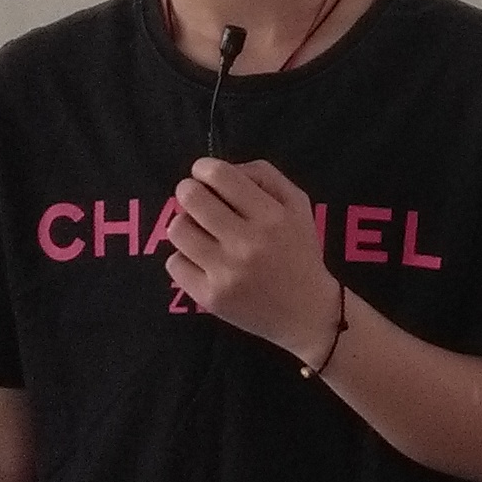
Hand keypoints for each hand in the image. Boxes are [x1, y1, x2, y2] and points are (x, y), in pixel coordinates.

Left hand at [162, 157, 343, 368]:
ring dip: (185, 225)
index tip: (204, 174)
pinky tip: (202, 261)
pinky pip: (174, 263)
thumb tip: (220, 169)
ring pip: (177, 229)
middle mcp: (247, 243)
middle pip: (190, 198)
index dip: (203, 168)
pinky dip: (184, 257)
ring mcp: (226, 273)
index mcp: (272, 216)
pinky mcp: (210, 297)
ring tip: (200, 232)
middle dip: (188, 191)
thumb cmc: (299, 252)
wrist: (307, 313)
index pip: (220, 175)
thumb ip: (263, 175)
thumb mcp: (298, 204)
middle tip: (196, 199)